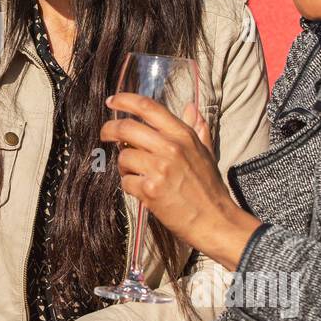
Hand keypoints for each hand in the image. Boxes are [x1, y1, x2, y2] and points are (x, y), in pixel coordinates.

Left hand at [101, 93, 260, 269]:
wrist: (214, 220)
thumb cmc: (209, 188)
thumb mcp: (205, 153)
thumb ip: (197, 129)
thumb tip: (191, 106)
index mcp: (183, 135)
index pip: (148, 107)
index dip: (125, 100)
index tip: (112, 101)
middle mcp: (170, 147)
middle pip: (126, 127)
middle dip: (109, 130)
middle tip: (105, 136)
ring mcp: (159, 168)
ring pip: (123, 156)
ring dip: (124, 165)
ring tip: (136, 173)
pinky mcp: (149, 190)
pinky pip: (125, 181)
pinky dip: (129, 186)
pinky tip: (142, 190)